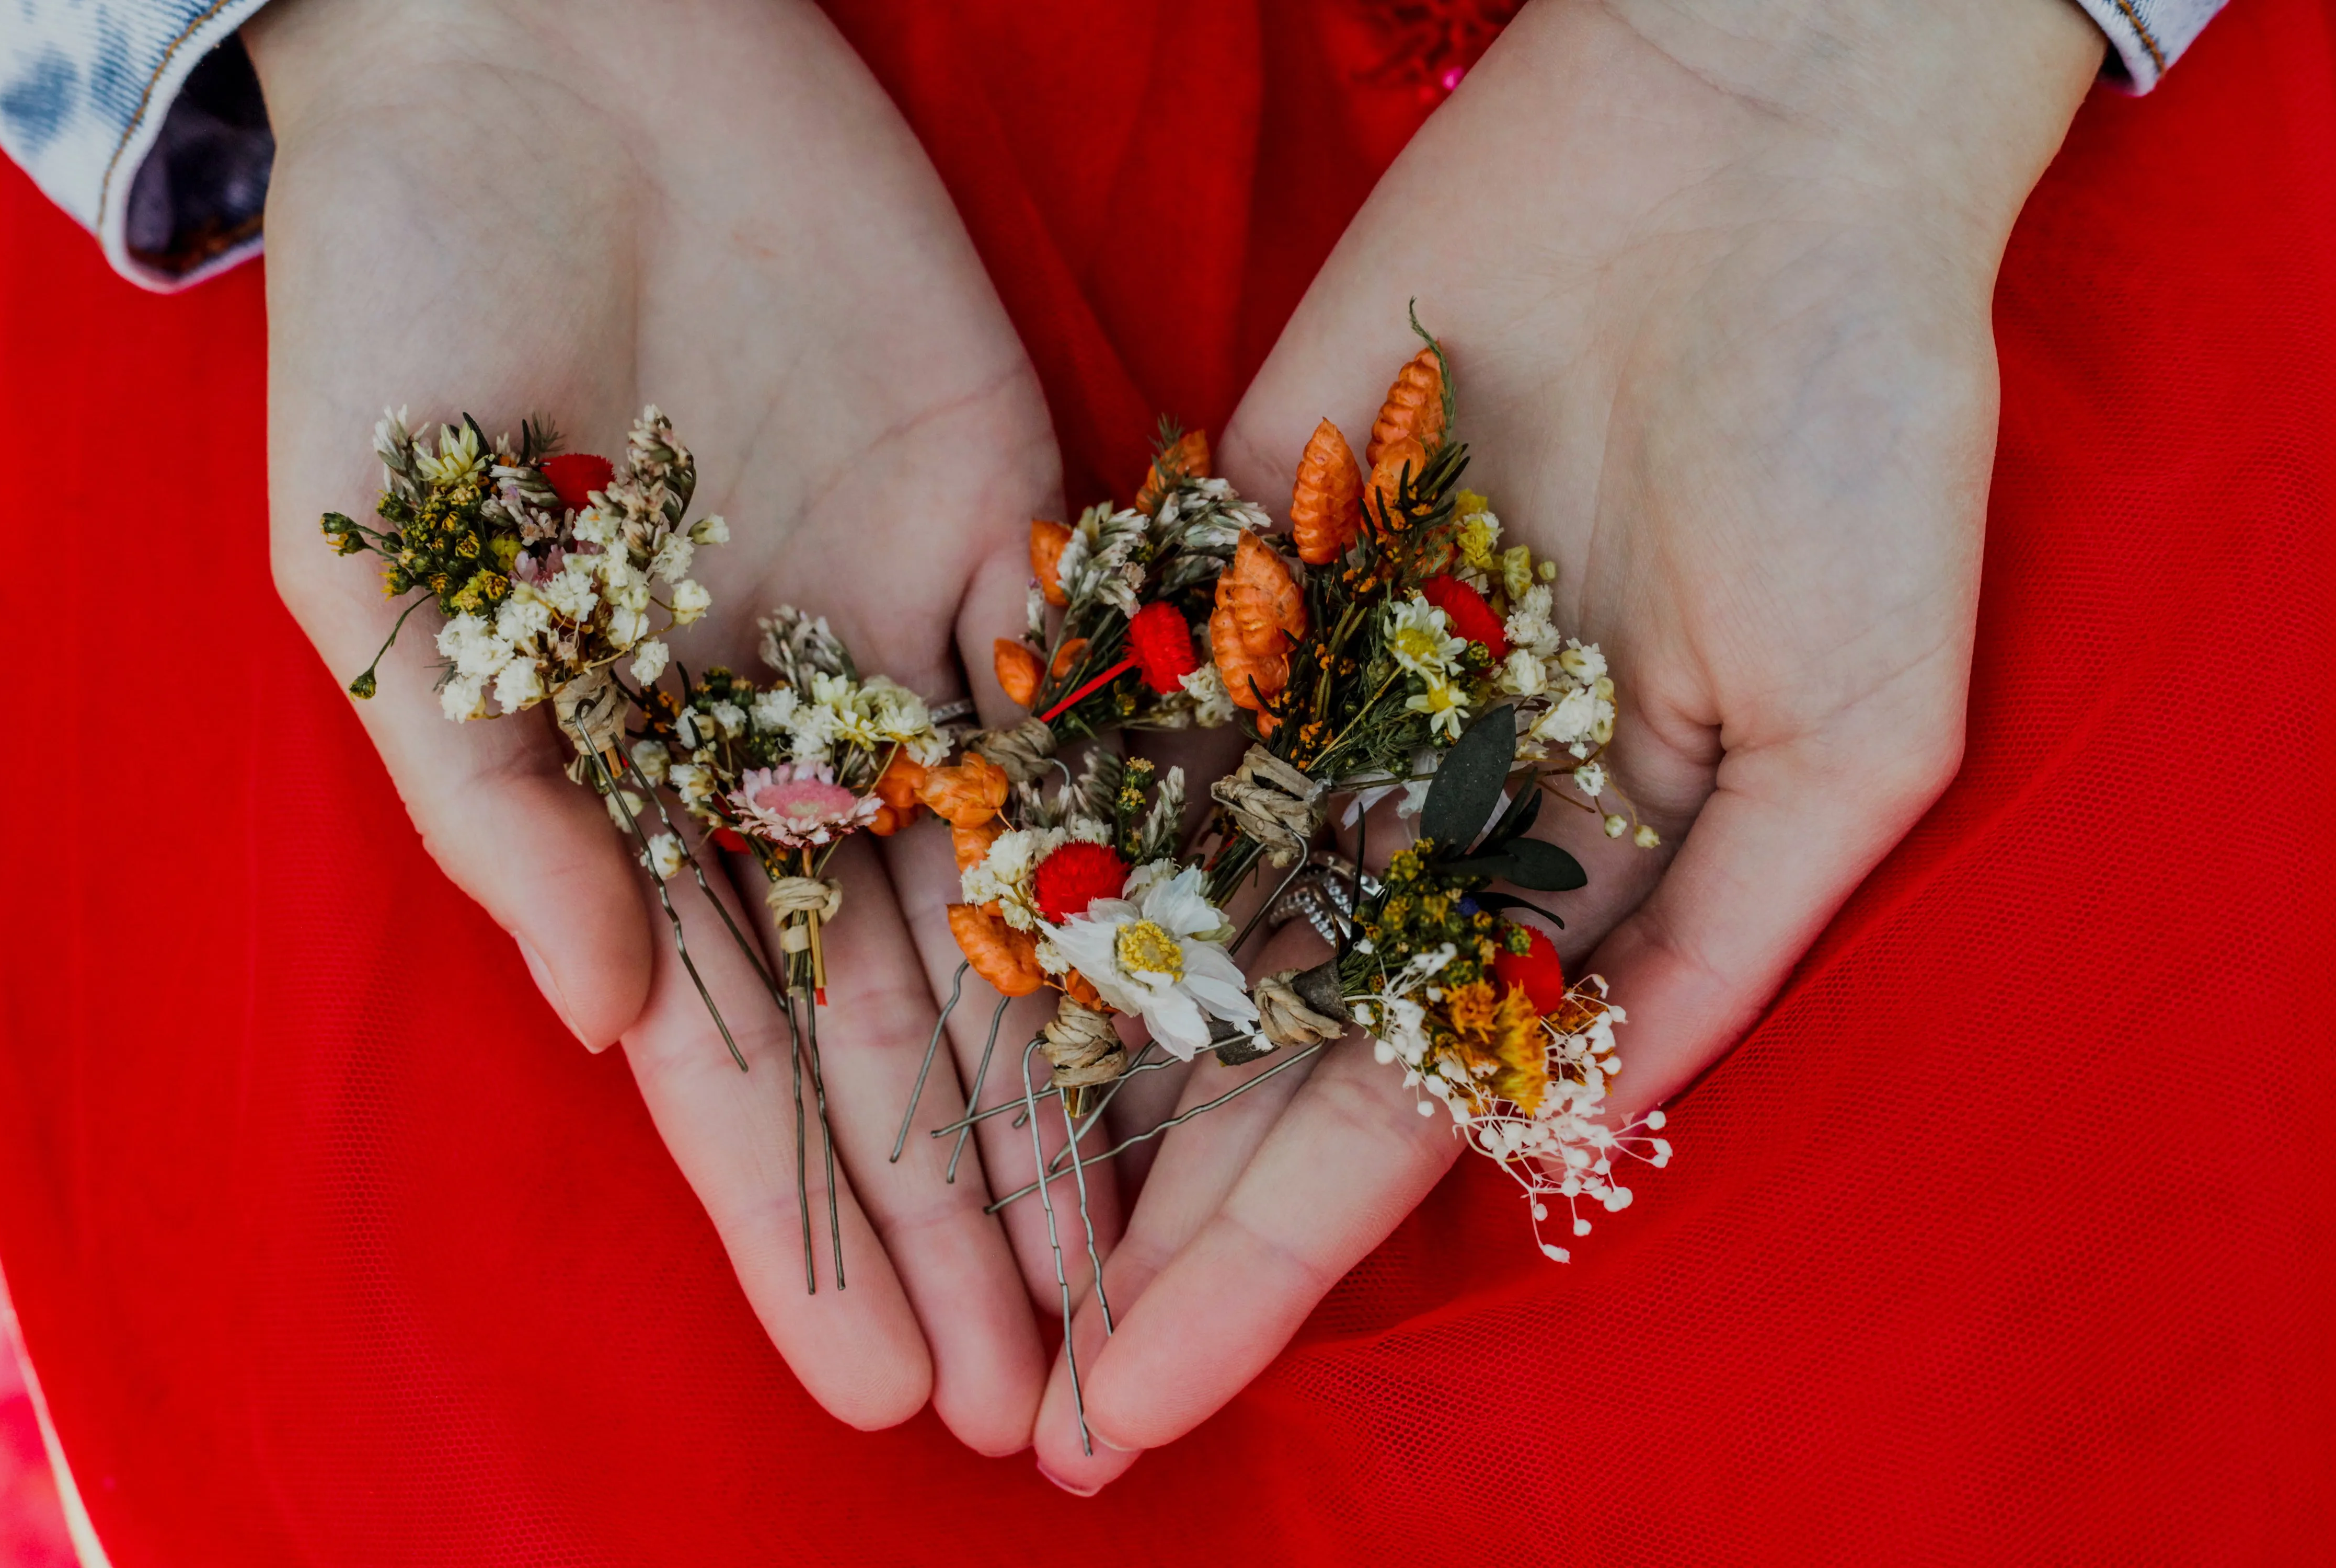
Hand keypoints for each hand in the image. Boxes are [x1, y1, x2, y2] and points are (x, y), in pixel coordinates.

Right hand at [251, 0, 1098, 1452]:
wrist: (547, 67)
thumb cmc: (410, 318)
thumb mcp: (392, 578)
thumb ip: (497, 803)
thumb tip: (614, 1015)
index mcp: (632, 794)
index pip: (738, 1062)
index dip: (812, 1227)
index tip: (886, 1380)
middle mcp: (791, 758)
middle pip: (905, 1031)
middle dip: (971, 1217)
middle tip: (1053, 1398)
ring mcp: (913, 661)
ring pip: (1024, 925)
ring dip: (1077, 1107)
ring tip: (1140, 1281)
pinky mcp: (1014, 541)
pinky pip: (1110, 734)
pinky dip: (1162, 867)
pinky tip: (1225, 1017)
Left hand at [1035, 0, 2103, 1485]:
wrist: (1747, 161)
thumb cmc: (1855, 436)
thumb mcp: (1854, 729)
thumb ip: (1720, 934)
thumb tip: (1577, 1122)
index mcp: (1561, 873)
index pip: (1391, 1107)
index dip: (1274, 1256)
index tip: (1159, 1392)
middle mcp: (1418, 806)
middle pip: (1250, 1048)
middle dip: (1144, 1218)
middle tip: (1030, 1389)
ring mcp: (1311, 688)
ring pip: (1159, 907)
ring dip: (1061, 1069)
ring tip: (946, 1220)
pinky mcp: (1231, 556)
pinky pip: (1113, 708)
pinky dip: (1026, 825)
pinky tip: (924, 958)